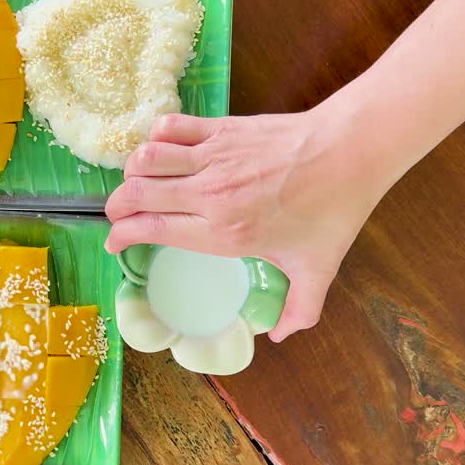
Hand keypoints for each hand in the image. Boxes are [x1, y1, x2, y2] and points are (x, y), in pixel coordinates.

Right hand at [104, 108, 385, 340]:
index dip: (121, 235)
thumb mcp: (318, 270)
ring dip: (132, 171)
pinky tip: (162, 150)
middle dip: (116, 206)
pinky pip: (169, 127)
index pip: (151, 229)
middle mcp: (210, 195)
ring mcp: (213, 157)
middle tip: (119, 214)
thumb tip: (280, 337)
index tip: (115, 241)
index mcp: (224, 233)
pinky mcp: (221, 129)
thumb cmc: (333, 210)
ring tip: (136, 183)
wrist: (350, 151)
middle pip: (137, 194)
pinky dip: (156, 137)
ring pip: (146, 158)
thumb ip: (300, 310)